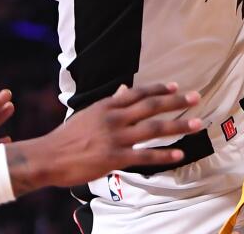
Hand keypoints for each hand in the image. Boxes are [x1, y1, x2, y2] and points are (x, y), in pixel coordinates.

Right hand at [7, 83, 201, 195]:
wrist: (47, 157)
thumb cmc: (66, 137)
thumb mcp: (88, 114)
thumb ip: (109, 104)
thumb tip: (123, 90)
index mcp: (107, 106)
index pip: (138, 93)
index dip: (159, 89)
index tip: (176, 86)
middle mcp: (115, 118)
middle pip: (152, 106)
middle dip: (176, 101)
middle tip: (196, 97)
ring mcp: (116, 138)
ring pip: (153, 129)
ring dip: (177, 126)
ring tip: (196, 124)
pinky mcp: (114, 158)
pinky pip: (144, 156)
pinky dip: (163, 154)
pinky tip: (179, 153)